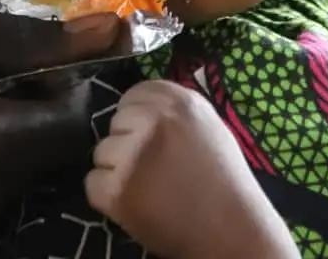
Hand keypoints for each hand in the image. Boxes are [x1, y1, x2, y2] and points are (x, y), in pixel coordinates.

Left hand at [85, 80, 298, 258]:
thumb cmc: (225, 181)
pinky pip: (93, 183)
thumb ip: (174, 113)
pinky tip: (137, 204)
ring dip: (116, 171)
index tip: (149, 137)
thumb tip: (139, 108)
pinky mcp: (117, 189)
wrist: (234, 232)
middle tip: (153, 169)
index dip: (137, 118)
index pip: (134, 94)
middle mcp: (153, 121)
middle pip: (115, 122)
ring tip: (148, 189)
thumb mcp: (209, 129)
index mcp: (179, 102)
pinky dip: (108, 198)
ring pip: (102, 153)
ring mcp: (132, 155)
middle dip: (127, 144)